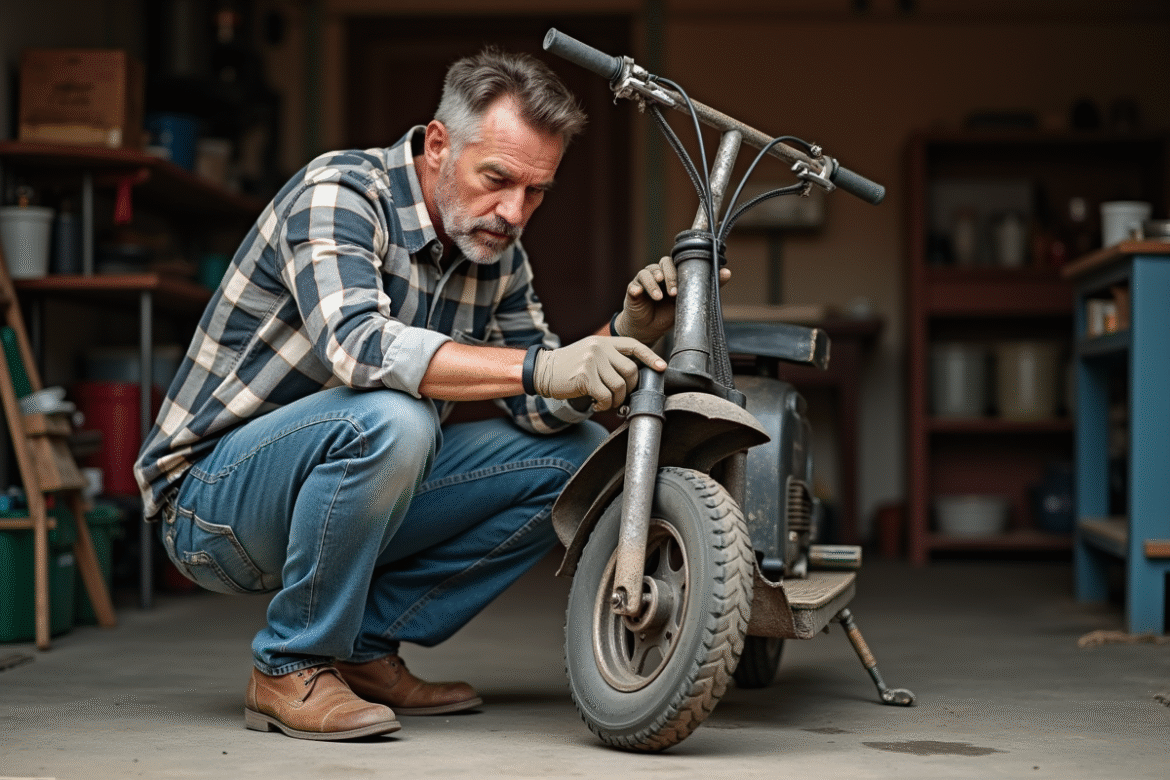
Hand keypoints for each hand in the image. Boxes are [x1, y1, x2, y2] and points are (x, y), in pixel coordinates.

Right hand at [533, 336, 665, 410]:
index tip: (661, 367)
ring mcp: (592, 361)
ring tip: (605, 401)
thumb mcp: (591, 353)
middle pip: (631, 370)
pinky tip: (596, 404)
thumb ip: (610, 359)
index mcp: (604, 341)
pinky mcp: (584, 376)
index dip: (650, 357)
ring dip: (616, 400)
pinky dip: (604, 405)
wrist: (542, 370)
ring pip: (619, 386)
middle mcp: (599, 348)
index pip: (634, 345)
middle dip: (629, 388)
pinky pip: (606, 396)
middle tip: (619, 396)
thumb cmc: (569, 366)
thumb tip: (633, 377)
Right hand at [614, 256, 730, 344]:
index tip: (682, 286)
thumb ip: (706, 287)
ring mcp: (644, 281)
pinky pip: (634, 284)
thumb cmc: (667, 315)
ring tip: (658, 297)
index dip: (679, 270)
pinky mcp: (632, 290)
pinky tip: (640, 294)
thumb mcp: (688, 302)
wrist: (648, 331)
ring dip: (653, 284)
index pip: (676, 262)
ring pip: (647, 272)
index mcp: (671, 274)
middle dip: (669, 277)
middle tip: (672, 293)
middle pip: (662, 263)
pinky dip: (638, 288)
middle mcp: (658, 274)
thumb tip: (728, 272)